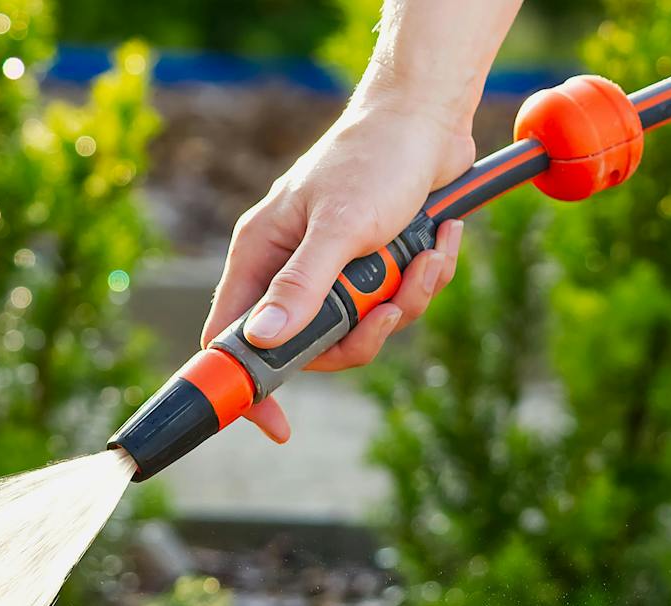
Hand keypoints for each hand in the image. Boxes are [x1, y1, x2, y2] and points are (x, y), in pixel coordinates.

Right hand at [203, 98, 471, 442]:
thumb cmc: (373, 157)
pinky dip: (425, 277)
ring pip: (362, 327)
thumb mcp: (339, 226)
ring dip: (406, 299)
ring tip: (427, 256)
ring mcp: (335, 268)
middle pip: (311, 345)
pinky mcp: (377, 263)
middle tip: (391, 310)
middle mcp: (291, 267)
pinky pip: (397, 301)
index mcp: (260, 255)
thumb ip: (302, 285)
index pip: (230, 337)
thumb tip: (263, 339)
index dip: (246, 386)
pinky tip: (440, 239)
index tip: (275, 425)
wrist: (429, 117)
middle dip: (362, 333)